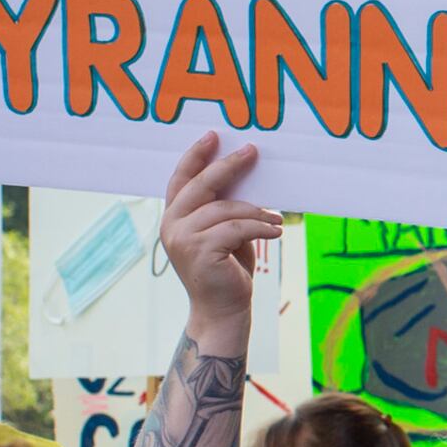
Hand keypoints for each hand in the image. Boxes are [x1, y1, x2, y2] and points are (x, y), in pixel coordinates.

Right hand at [158, 132, 280, 351]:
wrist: (222, 311)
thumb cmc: (226, 269)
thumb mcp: (223, 231)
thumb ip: (222, 206)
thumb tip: (243, 172)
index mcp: (174, 217)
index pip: (181, 179)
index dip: (195, 155)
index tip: (213, 136)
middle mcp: (171, 225)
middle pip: (202, 185)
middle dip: (229, 165)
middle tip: (252, 151)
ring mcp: (182, 238)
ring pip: (226, 208)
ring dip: (256, 211)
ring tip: (274, 219)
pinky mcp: (199, 251)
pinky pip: (237, 227)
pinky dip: (260, 227)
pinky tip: (275, 231)